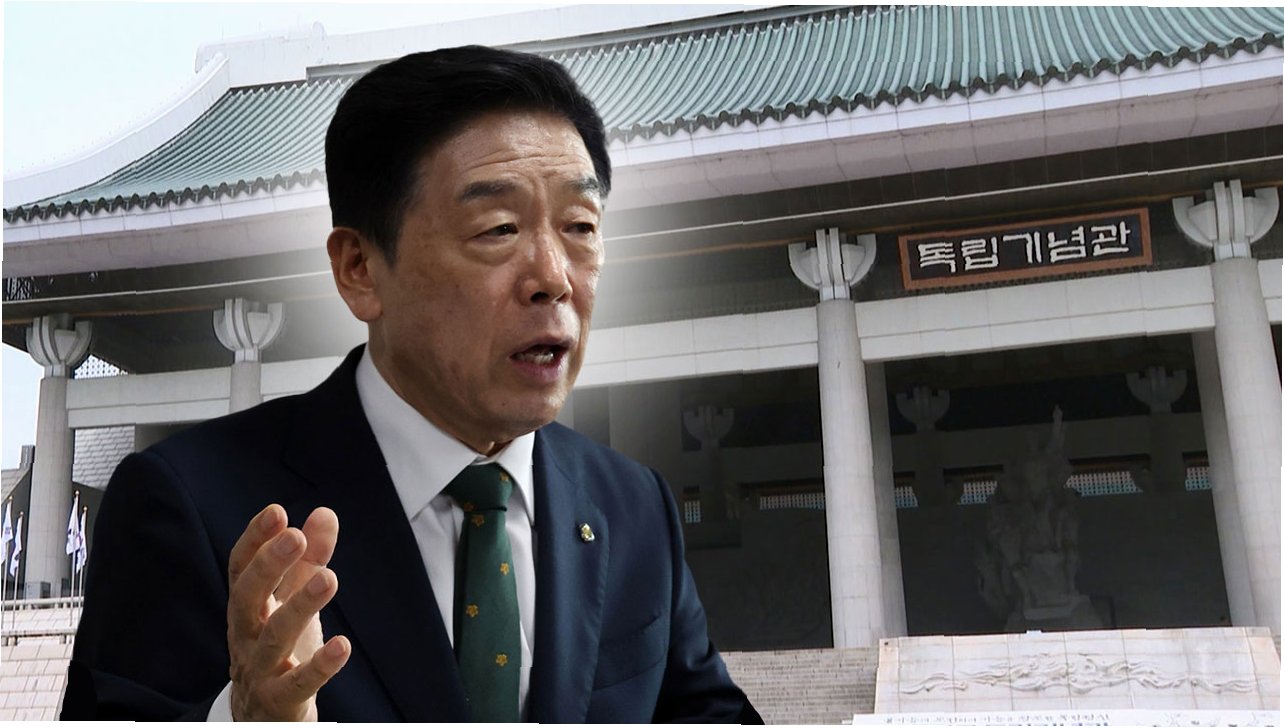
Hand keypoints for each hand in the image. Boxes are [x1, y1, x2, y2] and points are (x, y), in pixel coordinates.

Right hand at [227, 504, 349, 720]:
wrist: (263, 717)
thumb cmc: (279, 649)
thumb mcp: (293, 602)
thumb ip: (310, 560)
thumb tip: (324, 513)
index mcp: (247, 607)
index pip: (240, 569)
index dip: (254, 540)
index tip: (277, 511)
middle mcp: (245, 635)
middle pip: (247, 597)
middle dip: (270, 565)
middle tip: (295, 536)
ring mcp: (259, 669)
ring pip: (273, 637)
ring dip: (300, 607)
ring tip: (329, 578)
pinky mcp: (279, 700)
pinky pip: (298, 683)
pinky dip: (320, 666)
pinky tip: (343, 645)